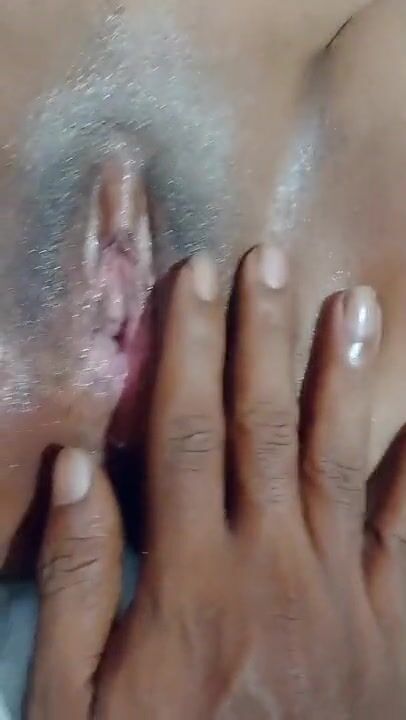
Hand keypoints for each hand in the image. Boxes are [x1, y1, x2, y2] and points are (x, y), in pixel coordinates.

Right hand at [28, 248, 405, 718]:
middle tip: (267, 263)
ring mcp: (342, 593)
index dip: (188, 350)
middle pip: (262, 426)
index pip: (185, 433)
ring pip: (342, 459)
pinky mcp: (391, 626)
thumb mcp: (71, 703)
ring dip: (343, 376)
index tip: (193, 282)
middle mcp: (273, 567)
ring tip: (351, 305)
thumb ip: (75, 578)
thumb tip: (77, 469)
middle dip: (261, 338)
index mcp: (191, 580)